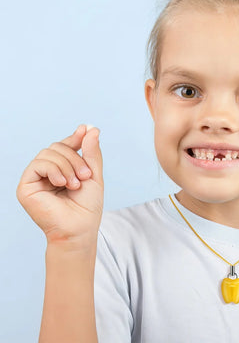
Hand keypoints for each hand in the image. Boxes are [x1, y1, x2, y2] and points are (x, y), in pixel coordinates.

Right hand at [16, 124, 103, 248]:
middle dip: (75, 157)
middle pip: (58, 147)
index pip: (65, 146)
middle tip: (86, 175)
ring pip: (49, 152)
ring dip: (67, 165)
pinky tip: (62, 183)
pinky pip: (38, 163)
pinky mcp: (26, 186)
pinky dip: (54, 169)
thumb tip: (91, 128)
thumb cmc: (87, 206)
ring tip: (76, 184)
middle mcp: (47, 172)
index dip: (75, 137)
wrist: (79, 229)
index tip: (86, 129)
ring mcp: (36, 178)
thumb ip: (91, 153)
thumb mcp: (94, 175)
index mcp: (62, 169)